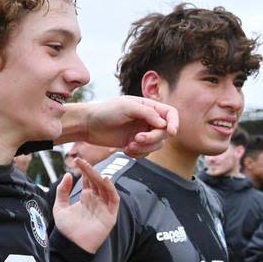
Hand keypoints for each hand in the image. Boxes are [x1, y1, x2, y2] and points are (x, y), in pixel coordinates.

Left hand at [52, 159, 118, 253]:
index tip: (76, 160)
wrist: (71, 245)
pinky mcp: (110, 215)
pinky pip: (114, 199)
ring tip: (91, 169)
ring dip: (99, 177)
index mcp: (86, 197)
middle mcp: (97, 200)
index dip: (84, 169)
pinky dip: (111, 189)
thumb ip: (62, 191)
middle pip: (96, 181)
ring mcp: (104, 207)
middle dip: (90, 170)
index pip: (88, 179)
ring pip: (105, 187)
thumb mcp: (60, 207)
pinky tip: (105, 180)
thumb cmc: (66, 229)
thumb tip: (67, 174)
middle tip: (81, 161)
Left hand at [61, 96, 179, 156]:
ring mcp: (142, 132)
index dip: (174, 122)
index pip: (170, 113)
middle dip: (152, 138)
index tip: (171, 132)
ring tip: (129, 146)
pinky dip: (138, 154)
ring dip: (145, 148)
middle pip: (164, 133)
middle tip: (137, 138)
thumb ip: (146, 113)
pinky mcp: (134, 144)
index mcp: (148, 106)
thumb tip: (163, 124)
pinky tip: (125, 150)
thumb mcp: (126, 107)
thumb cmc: (105, 111)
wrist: (87, 125)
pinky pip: (145, 153)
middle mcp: (148, 119)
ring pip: (156, 145)